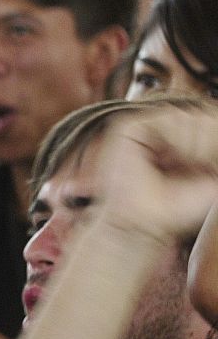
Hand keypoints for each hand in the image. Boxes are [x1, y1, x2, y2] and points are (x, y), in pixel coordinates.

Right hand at [94, 102, 217, 246]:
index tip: (208, 168)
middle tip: (191, 168)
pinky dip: (176, 139)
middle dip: (206, 145)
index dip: (214, 143)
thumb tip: (215, 122)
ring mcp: (146, 129)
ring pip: (187, 116)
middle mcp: (163, 133)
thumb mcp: (212, 177)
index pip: (210, 122)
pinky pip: (167, 117)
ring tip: (177, 165)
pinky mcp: (129, 127)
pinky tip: (166, 158)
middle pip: (203, 117)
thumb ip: (216, 150)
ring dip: (191, 145)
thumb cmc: (175, 208)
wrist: (146, 222)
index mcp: (183, 142)